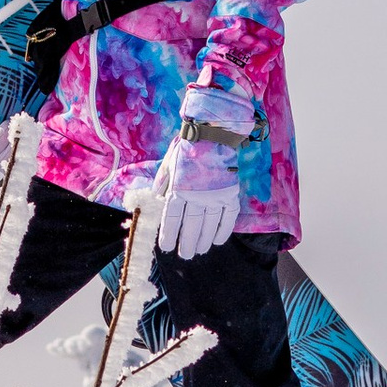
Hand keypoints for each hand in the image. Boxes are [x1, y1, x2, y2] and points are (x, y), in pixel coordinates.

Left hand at [153, 125, 241, 256]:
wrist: (212, 132)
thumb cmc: (188, 149)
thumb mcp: (169, 164)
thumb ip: (163, 184)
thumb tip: (156, 201)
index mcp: (179, 188)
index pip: (173, 219)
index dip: (169, 235)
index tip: (166, 247)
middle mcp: (197, 194)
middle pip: (191, 226)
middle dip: (187, 243)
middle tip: (185, 255)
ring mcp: (216, 194)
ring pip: (209, 225)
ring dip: (204, 240)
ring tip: (199, 250)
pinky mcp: (230, 192)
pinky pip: (228, 217)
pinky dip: (223, 230)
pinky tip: (218, 240)